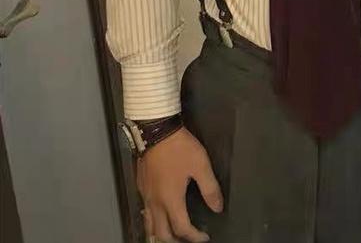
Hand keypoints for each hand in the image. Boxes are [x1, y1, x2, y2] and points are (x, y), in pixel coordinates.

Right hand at [137, 127, 221, 242]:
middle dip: (175, 241)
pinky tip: (161, 213)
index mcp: (170, 200)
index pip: (182, 229)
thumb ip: (210, 188)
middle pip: (161, 234)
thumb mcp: (201, 165)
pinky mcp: (141, 186)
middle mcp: (155, 202)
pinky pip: (145, 212)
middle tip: (188, 239)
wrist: (156, 130)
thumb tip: (217, 208)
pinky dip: (154, 220)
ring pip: (149, 225)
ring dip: (161, 234)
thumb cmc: (179, 148)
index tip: (204, 237)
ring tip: (173, 234)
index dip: (194, 237)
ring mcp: (145, 195)